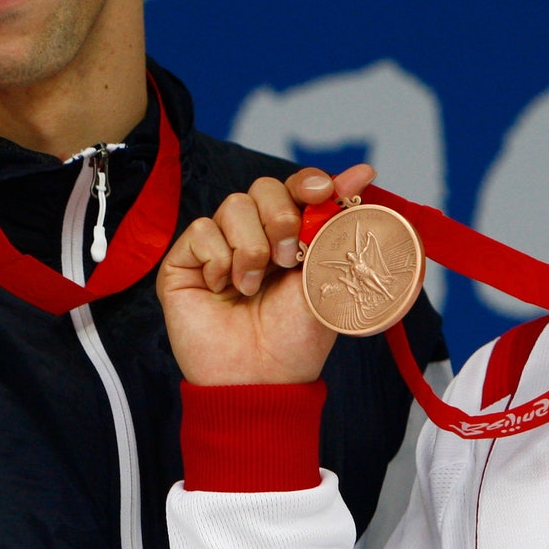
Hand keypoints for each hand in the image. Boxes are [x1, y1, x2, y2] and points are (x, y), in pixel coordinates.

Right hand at [156, 164, 376, 385]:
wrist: (261, 377)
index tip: (325, 191)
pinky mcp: (185, 262)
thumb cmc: (295, 338)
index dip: (309, 182)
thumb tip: (363, 171)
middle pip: (263, 187)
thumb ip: (337, 223)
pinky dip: (218, 259)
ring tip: (252, 286)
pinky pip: (201, 230)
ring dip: (251, 247)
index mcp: (291, 238)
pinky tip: (224, 288)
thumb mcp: (324, 275)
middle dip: (281, 217)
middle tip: (288, 259)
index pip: (296, 188)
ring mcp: (217, 248)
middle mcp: (253, 237)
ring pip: (233, 205)